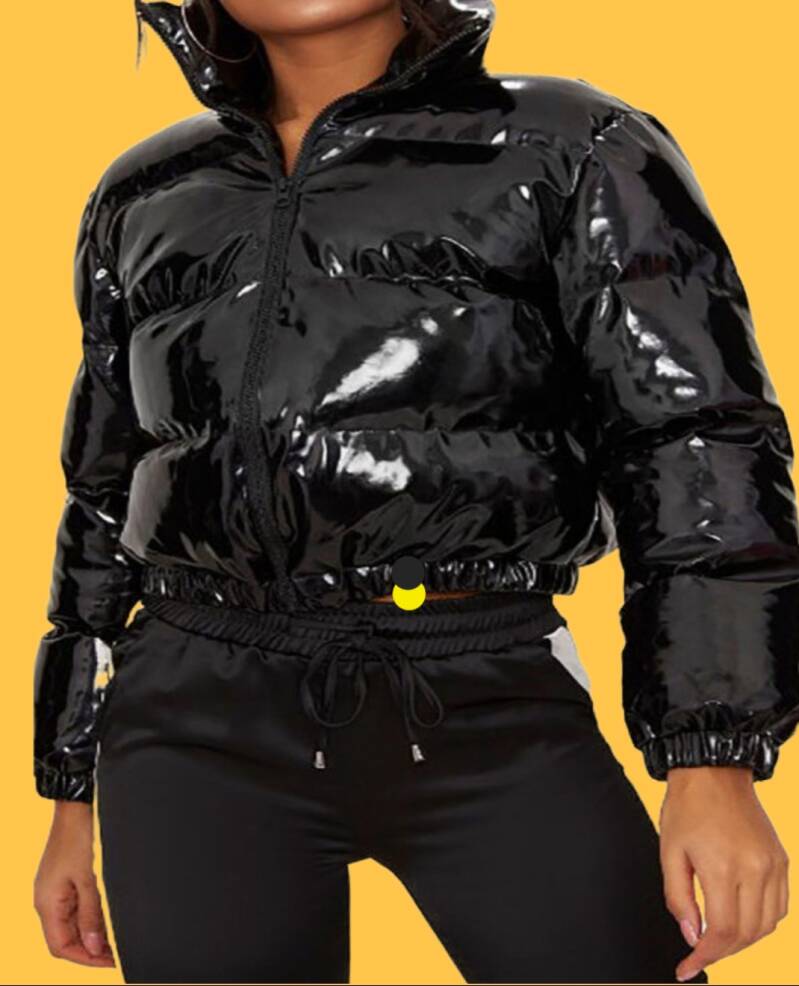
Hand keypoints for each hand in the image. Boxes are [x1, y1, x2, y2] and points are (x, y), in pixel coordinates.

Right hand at [33, 801, 115, 966]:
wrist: (74, 809)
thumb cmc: (78, 838)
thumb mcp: (88, 879)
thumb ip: (91, 914)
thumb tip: (94, 946)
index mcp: (46, 904)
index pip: (61, 946)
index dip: (84, 958)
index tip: (109, 961)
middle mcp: (46, 902)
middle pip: (65, 939)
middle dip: (89, 949)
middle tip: (117, 953)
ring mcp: (53, 892)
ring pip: (71, 925)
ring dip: (91, 935)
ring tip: (117, 940)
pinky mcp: (63, 883)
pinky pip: (74, 909)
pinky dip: (90, 918)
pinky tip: (107, 920)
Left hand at [659, 765, 788, 981]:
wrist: (714, 771)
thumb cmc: (686, 807)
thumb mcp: (669, 851)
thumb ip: (678, 898)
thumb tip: (692, 936)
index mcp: (724, 867)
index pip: (721, 932)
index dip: (704, 957)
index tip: (686, 968)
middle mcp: (756, 869)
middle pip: (746, 934)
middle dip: (721, 952)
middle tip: (698, 954)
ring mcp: (774, 866)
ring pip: (767, 926)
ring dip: (743, 941)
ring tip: (717, 939)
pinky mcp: (782, 860)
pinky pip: (779, 907)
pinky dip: (762, 922)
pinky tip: (741, 920)